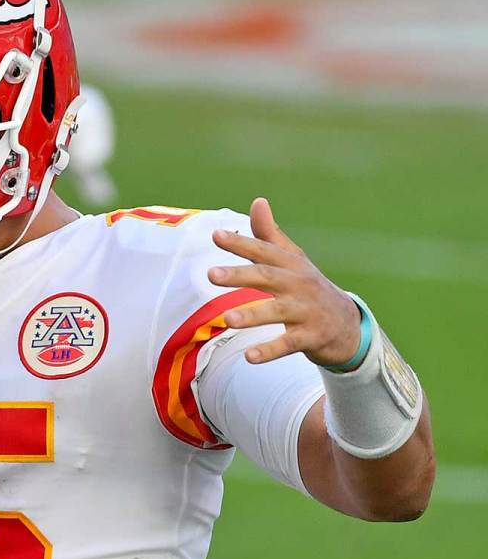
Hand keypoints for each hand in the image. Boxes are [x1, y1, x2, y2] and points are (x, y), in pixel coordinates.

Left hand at [206, 197, 360, 366]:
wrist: (347, 324)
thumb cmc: (308, 287)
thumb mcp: (292, 260)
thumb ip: (269, 235)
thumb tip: (258, 201)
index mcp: (290, 264)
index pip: (262, 250)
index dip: (240, 243)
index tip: (216, 235)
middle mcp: (298, 284)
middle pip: (266, 277)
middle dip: (239, 275)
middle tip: (210, 274)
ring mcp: (306, 311)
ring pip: (277, 312)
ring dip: (252, 315)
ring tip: (226, 319)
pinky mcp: (311, 337)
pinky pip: (288, 344)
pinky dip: (269, 350)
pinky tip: (249, 357)